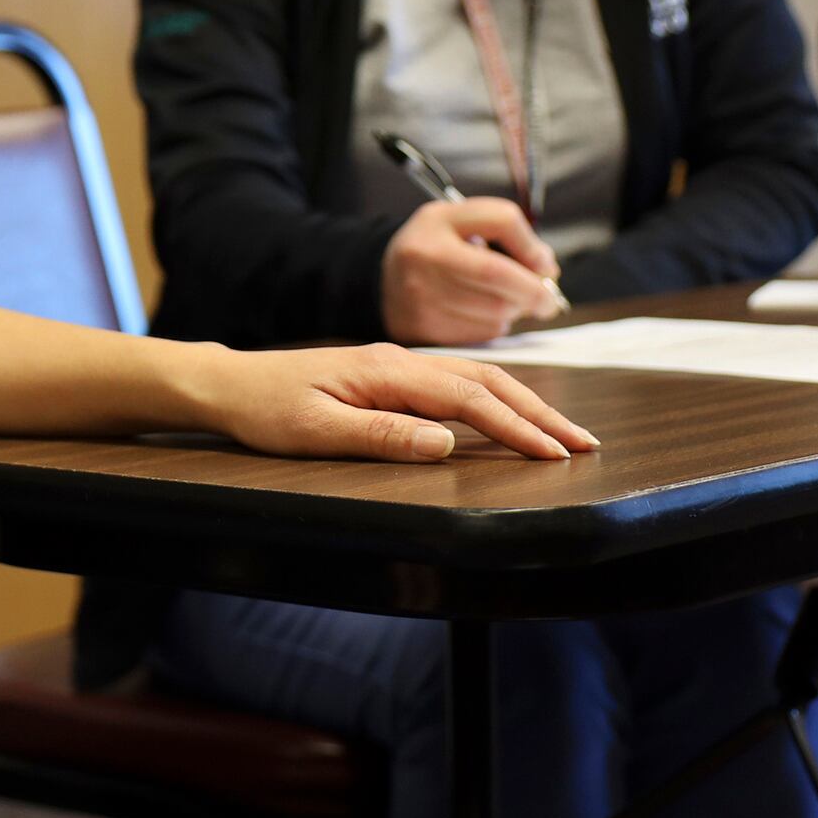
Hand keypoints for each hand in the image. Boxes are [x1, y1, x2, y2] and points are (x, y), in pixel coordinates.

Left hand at [199, 341, 597, 462]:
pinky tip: (511, 414)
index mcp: (387, 373)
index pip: (468, 400)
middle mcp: (401, 362)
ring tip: (563, 433)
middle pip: (486, 382)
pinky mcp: (392, 376)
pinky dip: (495, 398)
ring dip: (524, 404)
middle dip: (539, 413)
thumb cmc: (267, 410)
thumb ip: (381, 435)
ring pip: (476, 379)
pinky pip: (457, 383)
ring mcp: (398, 366)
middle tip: (585, 444)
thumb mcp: (315, 432)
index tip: (555, 454)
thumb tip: (446, 443)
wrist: (232, 384)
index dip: (516, 427)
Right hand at [381, 199, 564, 345]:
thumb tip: (546, 268)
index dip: (532, 249)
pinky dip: (495, 326)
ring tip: (508, 301)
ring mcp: (422, 299)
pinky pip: (482, 334)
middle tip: (547, 298)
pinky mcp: (426, 330)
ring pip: (496, 312)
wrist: (382, 281)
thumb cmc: (434, 247)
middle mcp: (423, 261)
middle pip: (500, 280)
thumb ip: (506, 228)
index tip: (547, 266)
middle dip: (534, 292)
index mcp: (435, 224)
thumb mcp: (461, 219)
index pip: (501, 225)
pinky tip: (484, 313)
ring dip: (515, 310)